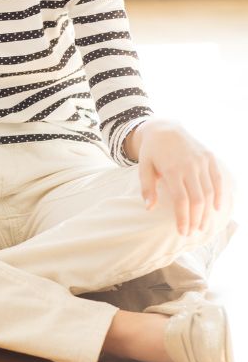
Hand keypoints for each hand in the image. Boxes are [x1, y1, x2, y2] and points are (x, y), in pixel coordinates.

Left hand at [136, 119, 223, 235]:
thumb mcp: (143, 167)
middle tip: (192, 232)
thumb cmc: (152, 151)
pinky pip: (217, 179)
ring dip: (207, 211)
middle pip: (197, 199)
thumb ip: (147, 187)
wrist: (164, 129)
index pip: (181, 200)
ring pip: (209, 191)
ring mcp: (201, 161)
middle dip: (196, 219)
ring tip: (202, 225)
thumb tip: (149, 208)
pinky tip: (216, 208)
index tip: (182, 232)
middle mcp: (189, 165)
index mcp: (172, 169)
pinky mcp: (209, 157)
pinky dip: (219, 194)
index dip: (183, 218)